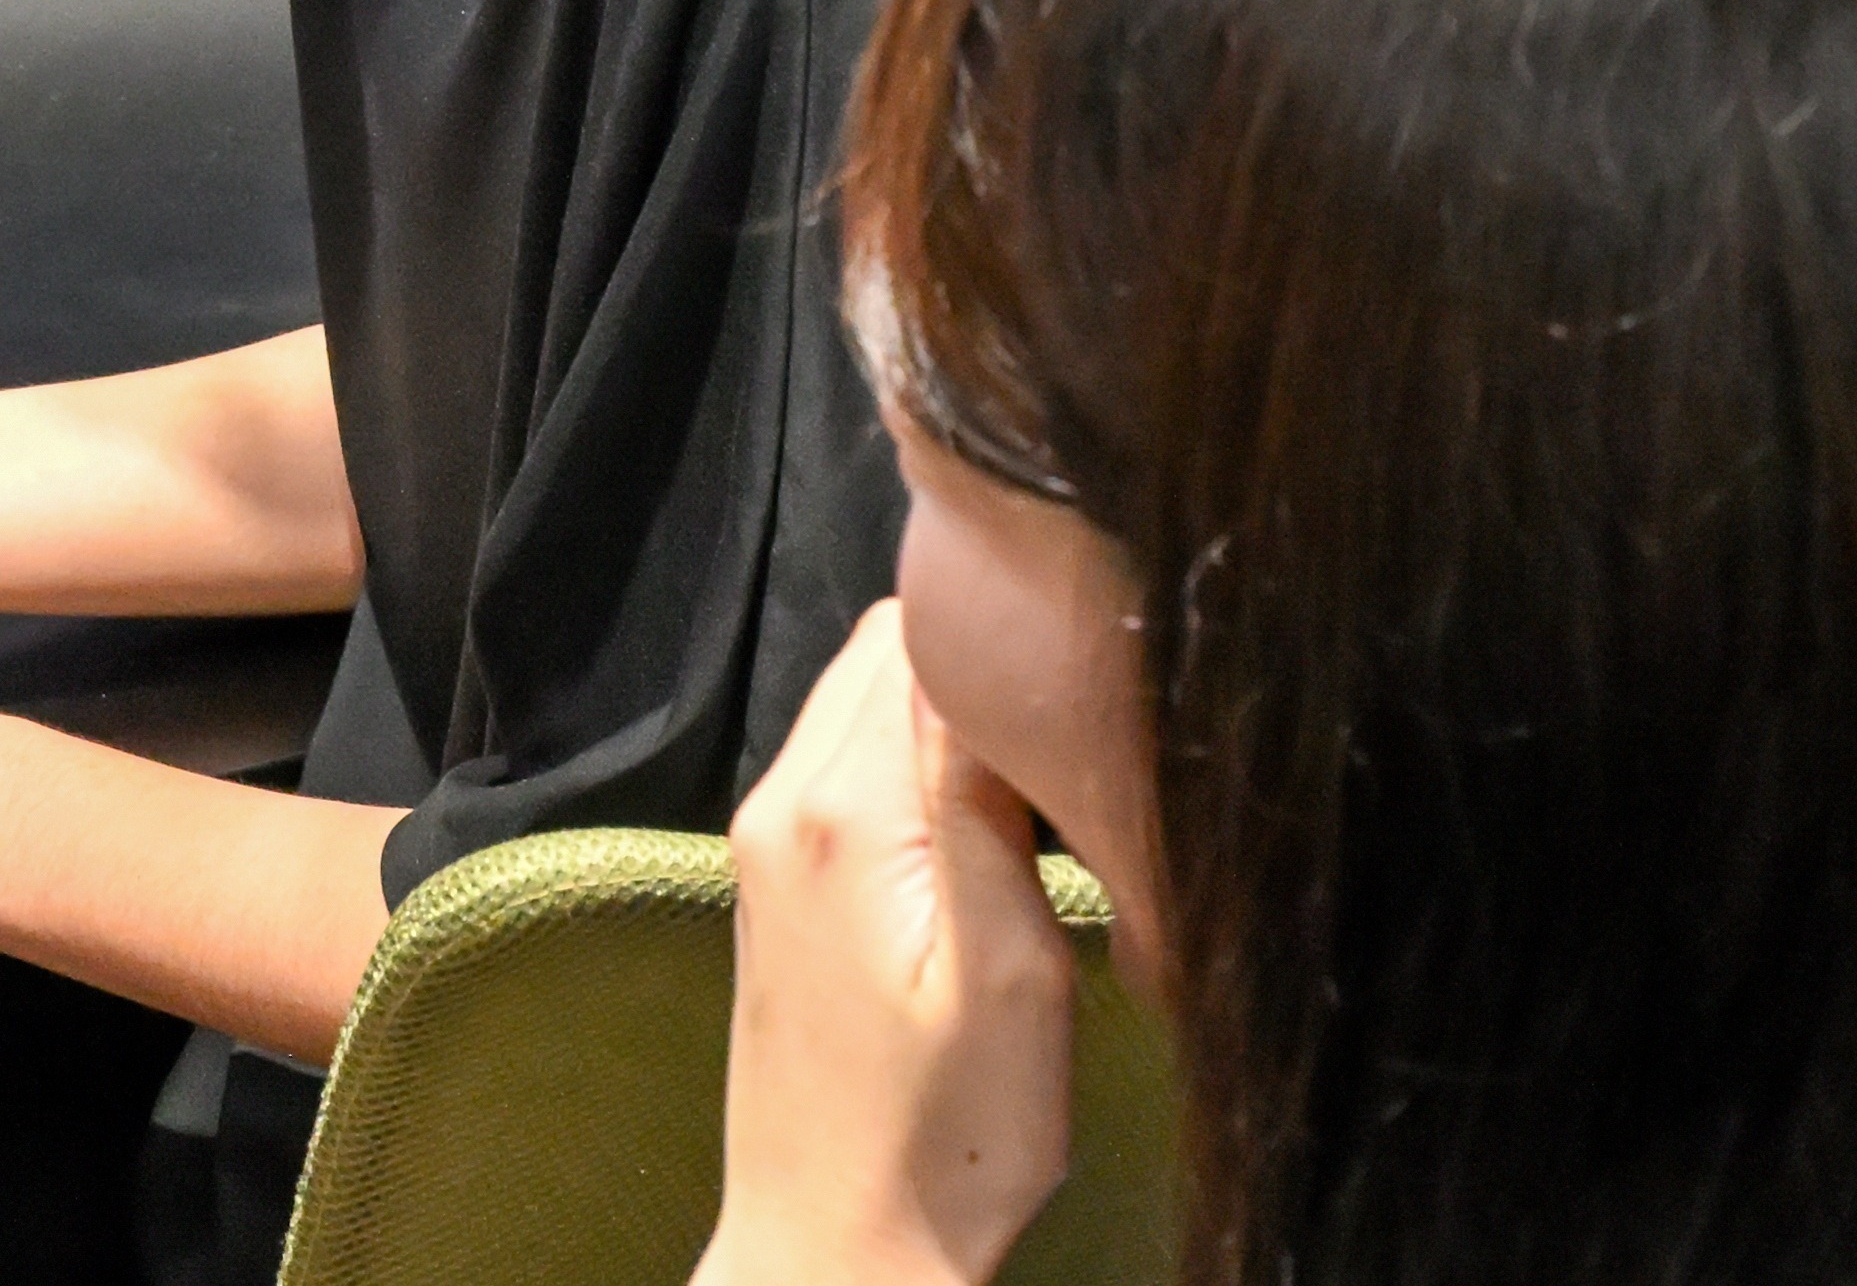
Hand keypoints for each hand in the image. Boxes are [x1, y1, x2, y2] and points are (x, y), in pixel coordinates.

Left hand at [695, 603, 1070, 1285]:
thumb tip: (997, 657)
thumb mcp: (1008, 969)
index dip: (1011, 635)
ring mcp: (768, 838)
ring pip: (868, 704)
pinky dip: (916, 768)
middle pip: (886, 652)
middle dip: (983, 666)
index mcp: (839, 808)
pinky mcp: (778, 880)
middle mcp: (782, 800)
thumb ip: (986, 800)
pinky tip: (982, 827)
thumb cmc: (943, 1137)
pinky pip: (851, 766)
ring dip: (950, 720)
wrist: (839, 1248)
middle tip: (1075, 737)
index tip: (1088, 679)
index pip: (920, 632)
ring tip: (1041, 786)